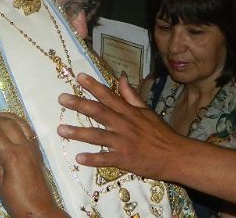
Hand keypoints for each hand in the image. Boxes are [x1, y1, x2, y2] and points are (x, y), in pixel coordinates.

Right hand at [0, 113, 65, 217]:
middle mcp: (24, 147)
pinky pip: (29, 131)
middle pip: (8, 124)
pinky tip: (14, 123)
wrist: (39, 209)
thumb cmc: (16, 200)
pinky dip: (20, 123)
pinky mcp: (38, 152)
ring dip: (9, 117)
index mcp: (12, 155)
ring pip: (22, 123)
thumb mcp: (0, 182)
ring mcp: (33, 148)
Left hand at [57, 73, 186, 180]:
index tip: (79, 76)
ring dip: (78, 133)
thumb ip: (131, 95)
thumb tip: (122, 77)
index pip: (109, 95)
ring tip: (60, 130)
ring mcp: (123, 142)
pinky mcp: (124, 160)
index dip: (94, 85)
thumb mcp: (147, 111)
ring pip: (97, 136)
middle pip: (98, 112)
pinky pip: (105, 159)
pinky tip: (79, 158)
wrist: (175, 155)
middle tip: (61, 98)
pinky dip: (93, 159)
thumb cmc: (160, 133)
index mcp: (129, 112)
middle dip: (79, 104)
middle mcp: (124, 125)